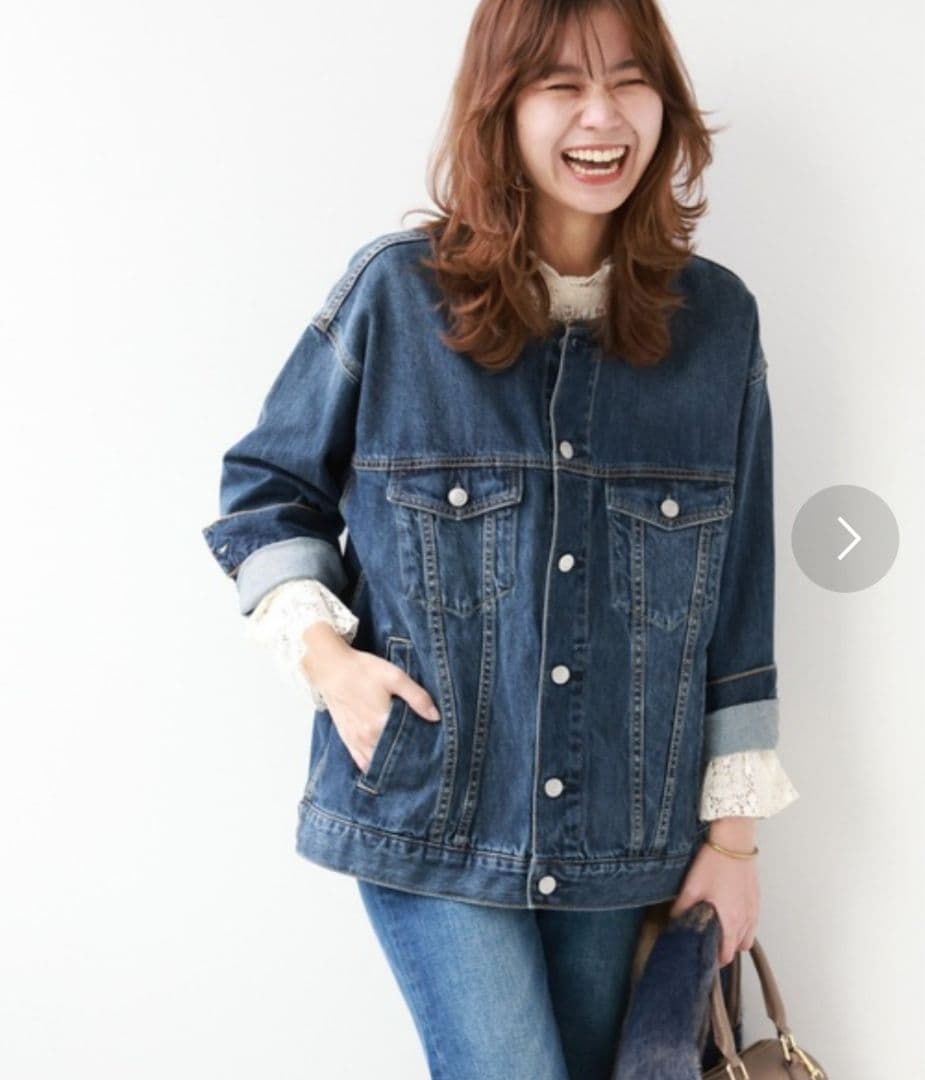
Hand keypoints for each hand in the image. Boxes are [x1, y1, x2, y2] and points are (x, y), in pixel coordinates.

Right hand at [300, 626, 440, 773]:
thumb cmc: (363, 670)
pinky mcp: (346, 737)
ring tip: (405, 766)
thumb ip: (417, 697)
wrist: (331, 667)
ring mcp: (355, 740)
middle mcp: (367, 737)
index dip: (421, 749)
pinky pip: (360, 761)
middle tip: (423, 761)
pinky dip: (372, 766)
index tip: (432, 752)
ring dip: (389, 765)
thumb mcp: (395, 677)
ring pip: (376, 762)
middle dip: (407, 759)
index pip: (407, 745)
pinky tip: (382, 767)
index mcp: (381, 723)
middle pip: (392, 756)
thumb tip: (436, 717)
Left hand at [668, 830, 759, 967]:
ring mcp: (754, 909)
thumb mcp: (691, 887)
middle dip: (725, 949)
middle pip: (738, 948)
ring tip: (720, 927)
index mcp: (730, 921)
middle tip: (709, 941)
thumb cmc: (715, 863)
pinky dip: (743, 923)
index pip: (726, 955)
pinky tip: (730, 911)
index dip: (714, 959)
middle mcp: (746, 920)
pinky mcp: (756, 898)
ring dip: (735, 937)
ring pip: (747, 936)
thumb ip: (682, 909)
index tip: (703, 956)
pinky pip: (752, 921)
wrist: (734, 841)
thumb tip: (674, 921)